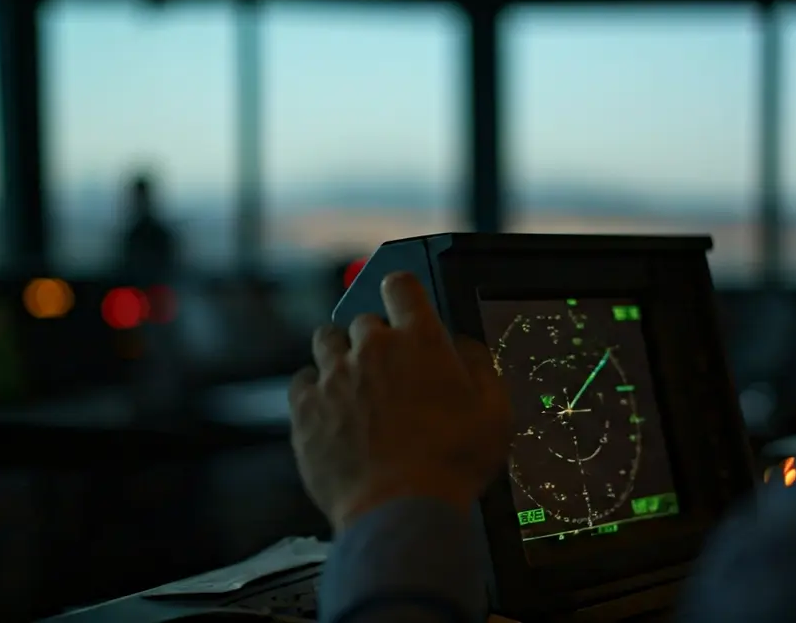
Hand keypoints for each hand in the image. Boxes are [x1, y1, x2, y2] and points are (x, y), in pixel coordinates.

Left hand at [288, 271, 512, 530]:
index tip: (402, 307)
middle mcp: (372, 348)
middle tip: (388, 372)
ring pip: (327, 341)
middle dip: (376, 340)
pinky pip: (302, 380)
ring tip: (354, 384)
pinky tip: (329, 409)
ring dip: (340, 354)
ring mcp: (334, 377)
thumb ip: (479, 367)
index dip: (401, 293)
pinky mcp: (305, 408)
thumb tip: (461, 348)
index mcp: (420, 340)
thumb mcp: (494, 413)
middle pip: (364, 321)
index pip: (401, 285)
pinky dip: (314, 389)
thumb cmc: (453, 464)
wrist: (401, 510)